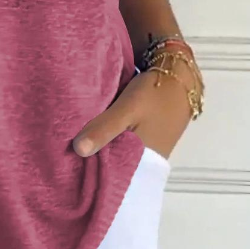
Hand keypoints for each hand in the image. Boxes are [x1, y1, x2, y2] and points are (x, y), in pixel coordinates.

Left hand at [72, 68, 192, 161]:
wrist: (180, 73)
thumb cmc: (154, 92)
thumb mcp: (127, 108)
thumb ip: (104, 129)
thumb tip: (78, 151)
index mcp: (145, 159)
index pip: (115, 175)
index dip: (93, 172)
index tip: (71, 168)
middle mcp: (149, 158)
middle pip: (117, 164)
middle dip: (96, 160)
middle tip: (69, 156)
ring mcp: (150, 146)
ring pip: (120, 152)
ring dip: (104, 149)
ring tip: (75, 147)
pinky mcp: (149, 134)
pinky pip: (126, 143)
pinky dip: (113, 139)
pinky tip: (97, 133)